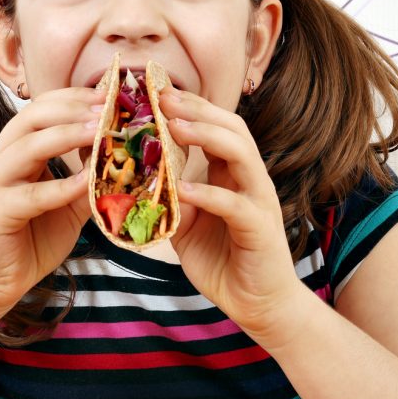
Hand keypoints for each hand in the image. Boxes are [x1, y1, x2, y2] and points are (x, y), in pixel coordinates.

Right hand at [0, 87, 104, 321]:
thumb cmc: (32, 236)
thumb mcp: (68, 200)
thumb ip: (87, 175)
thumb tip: (122, 153)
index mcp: (14, 148)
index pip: (41, 107)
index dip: (75, 97)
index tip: (109, 95)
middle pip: (33, 117)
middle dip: (73, 109)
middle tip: (109, 109)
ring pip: (29, 146)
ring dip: (67, 135)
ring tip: (101, 132)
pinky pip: (32, 194)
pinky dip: (61, 186)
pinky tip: (87, 183)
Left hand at [158, 85, 305, 340]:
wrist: (259, 306)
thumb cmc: (223, 262)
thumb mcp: (187, 224)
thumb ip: (170, 198)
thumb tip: (137, 176)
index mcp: (234, 175)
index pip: (217, 126)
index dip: (190, 107)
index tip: (156, 92)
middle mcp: (250, 180)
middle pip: (232, 128)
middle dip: (197, 109)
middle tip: (161, 97)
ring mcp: (259, 201)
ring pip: (241, 153)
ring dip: (206, 136)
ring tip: (173, 126)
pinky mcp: (260, 229)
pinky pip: (235, 204)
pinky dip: (208, 193)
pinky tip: (181, 188)